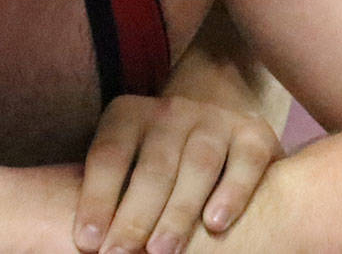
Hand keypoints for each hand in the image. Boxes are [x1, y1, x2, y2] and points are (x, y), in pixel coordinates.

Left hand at [74, 94, 281, 253]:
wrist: (218, 102)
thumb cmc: (159, 149)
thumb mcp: (129, 152)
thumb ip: (112, 186)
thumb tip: (88, 238)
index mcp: (129, 114)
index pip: (108, 157)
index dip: (96, 200)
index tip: (87, 242)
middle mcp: (171, 111)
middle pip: (152, 168)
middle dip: (135, 217)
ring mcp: (214, 120)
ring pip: (197, 167)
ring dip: (178, 213)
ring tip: (162, 251)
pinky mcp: (254, 134)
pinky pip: (245, 164)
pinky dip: (231, 195)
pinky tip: (215, 226)